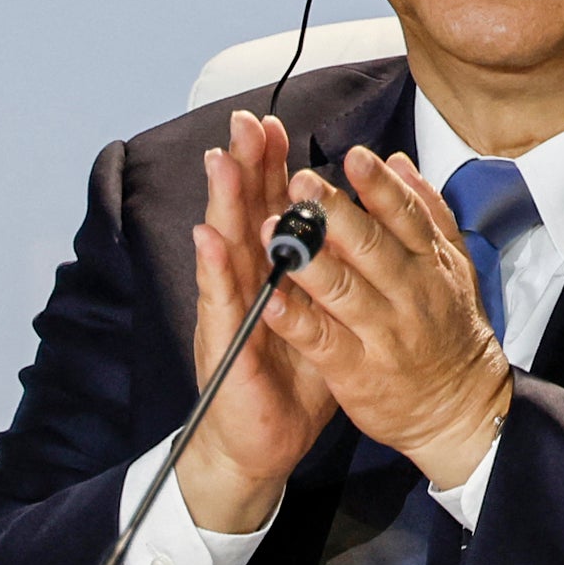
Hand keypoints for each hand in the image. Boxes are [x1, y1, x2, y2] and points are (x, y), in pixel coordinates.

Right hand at [179, 110, 337, 531]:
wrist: (261, 442)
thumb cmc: (292, 380)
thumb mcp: (323, 319)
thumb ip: (329, 275)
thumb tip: (355, 228)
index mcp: (276, 274)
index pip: (274, 209)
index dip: (274, 167)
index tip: (277, 125)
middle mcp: (249, 283)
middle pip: (248, 213)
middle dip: (247, 166)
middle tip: (247, 122)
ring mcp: (232, 310)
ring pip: (228, 246)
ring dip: (224, 202)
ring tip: (223, 160)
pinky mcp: (223, 343)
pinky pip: (221, 301)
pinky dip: (214, 267)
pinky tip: (208, 236)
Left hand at [263, 145, 511, 489]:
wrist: (460, 409)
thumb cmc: (451, 331)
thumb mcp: (454, 268)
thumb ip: (428, 214)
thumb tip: (399, 162)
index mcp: (431, 264)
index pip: (407, 216)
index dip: (379, 186)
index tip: (354, 157)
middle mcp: (410, 295)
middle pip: (371, 247)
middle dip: (334, 214)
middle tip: (301, 183)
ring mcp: (383, 334)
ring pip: (343, 291)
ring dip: (306, 259)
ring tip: (272, 230)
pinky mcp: (357, 371)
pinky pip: (322, 341)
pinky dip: (295, 320)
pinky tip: (269, 300)